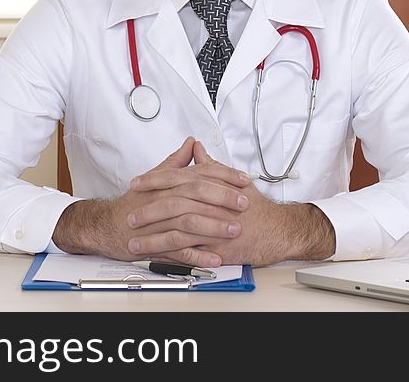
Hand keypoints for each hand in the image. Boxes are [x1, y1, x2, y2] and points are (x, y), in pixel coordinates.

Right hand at [51, 136, 250, 266]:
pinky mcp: (157, 244)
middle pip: (196, 194)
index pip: (200, 174)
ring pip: (190, 222)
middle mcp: (165, 199)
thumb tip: (192, 144)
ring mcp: (161, 222)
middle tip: (244, 203)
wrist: (107, 224)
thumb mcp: (156, 176)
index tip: (243, 180)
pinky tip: (215, 258)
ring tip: (234, 230)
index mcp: (168, 183)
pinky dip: (199, 255)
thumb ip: (176, 161)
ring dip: (214, 227)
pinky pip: (180, 250)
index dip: (224, 176)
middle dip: (223, 199)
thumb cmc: (134, 202)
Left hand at [128, 141, 336, 265]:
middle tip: (130, 215)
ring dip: (153, 237)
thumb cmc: (257, 206)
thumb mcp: (233, 179)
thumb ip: (210, 165)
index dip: (154, 180)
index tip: (137, 183)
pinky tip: (157, 258)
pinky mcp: (217, 247)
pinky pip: (190, 251)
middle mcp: (211, 204)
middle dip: (147, 210)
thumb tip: (196, 150)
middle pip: (172, 204)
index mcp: (212, 184)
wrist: (278, 229)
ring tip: (134, 241)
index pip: (177, 178)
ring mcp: (213, 226)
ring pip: (177, 230)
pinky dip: (171, 255)